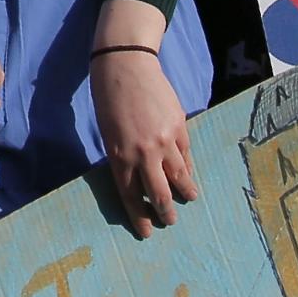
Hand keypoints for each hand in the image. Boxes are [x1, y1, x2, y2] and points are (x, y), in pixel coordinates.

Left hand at [91, 49, 198, 238]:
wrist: (126, 64)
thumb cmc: (108, 98)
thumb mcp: (107, 132)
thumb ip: (122, 157)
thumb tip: (138, 178)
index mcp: (119, 156)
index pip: (131, 196)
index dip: (139, 216)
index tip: (147, 232)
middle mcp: (143, 153)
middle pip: (158, 193)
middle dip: (165, 212)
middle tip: (170, 221)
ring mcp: (164, 140)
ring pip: (180, 176)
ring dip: (185, 192)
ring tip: (188, 199)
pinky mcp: (179, 126)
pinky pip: (186, 155)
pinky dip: (188, 166)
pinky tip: (189, 174)